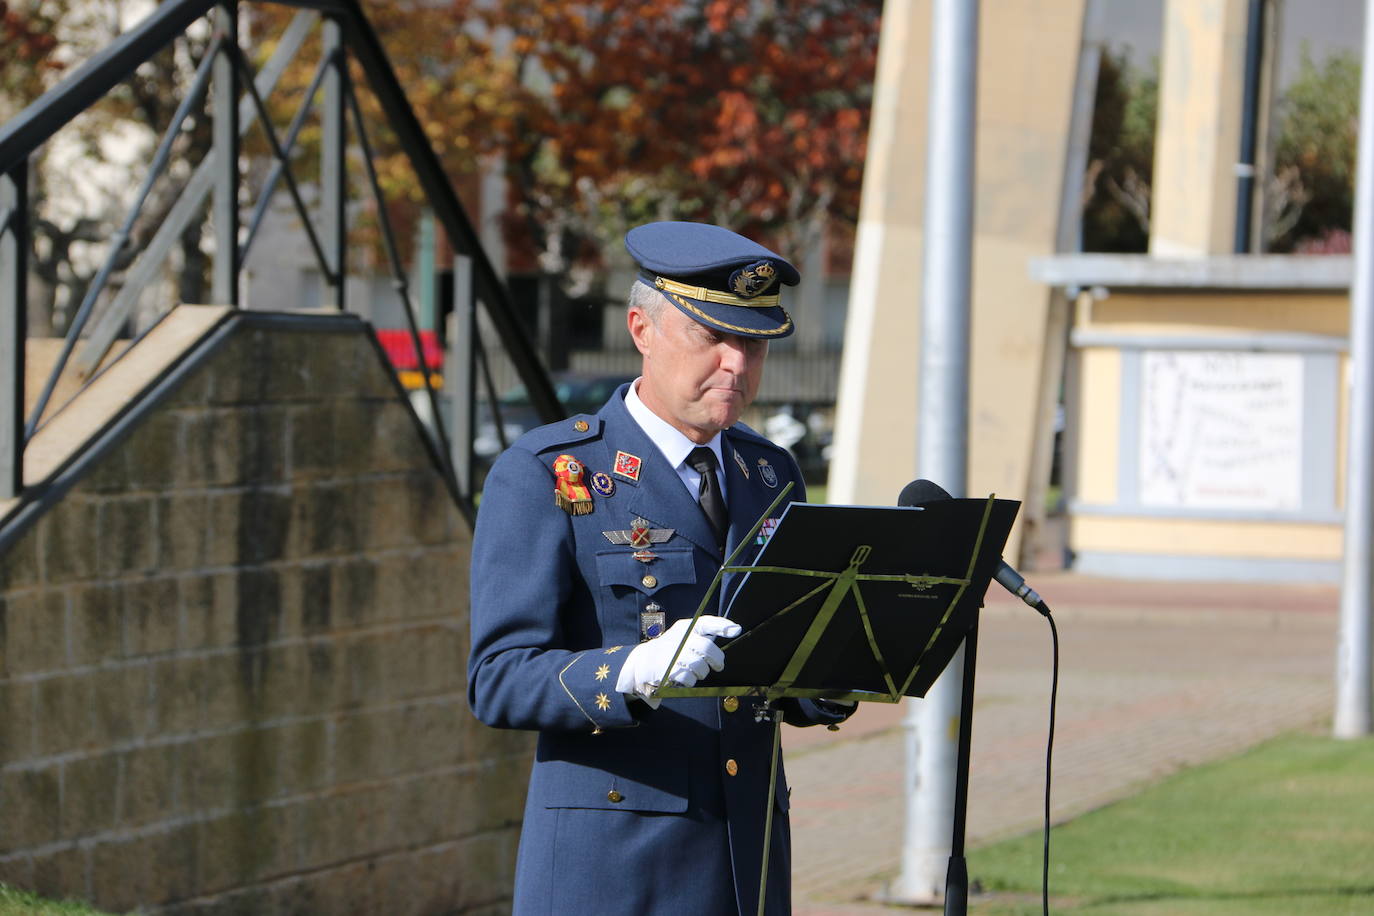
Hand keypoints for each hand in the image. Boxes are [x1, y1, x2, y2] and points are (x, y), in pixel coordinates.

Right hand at [616, 615, 741, 706]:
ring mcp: (671, 654)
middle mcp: (678, 638)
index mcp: (685, 628)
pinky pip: (688, 679)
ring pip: (699, 666)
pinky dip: (690, 681)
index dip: (722, 625)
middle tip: (718, 665)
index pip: (705, 622)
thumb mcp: (686, 635)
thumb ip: (709, 631)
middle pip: (706, 648)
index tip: (736, 630)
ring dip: (701, 672)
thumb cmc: (672, 648)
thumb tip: (736, 628)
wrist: (642, 662)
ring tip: (696, 671)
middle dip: (716, 659)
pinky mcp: (666, 670)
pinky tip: (684, 677)